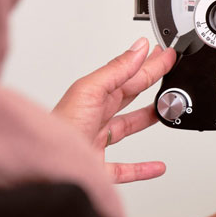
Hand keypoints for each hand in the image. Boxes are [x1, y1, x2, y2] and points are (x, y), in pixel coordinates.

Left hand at [52, 38, 176, 183]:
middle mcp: (94, 116)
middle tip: (168, 68)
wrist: (47, 167)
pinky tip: (157, 166)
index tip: (166, 54)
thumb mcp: (90, 91)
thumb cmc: (60, 129)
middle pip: (128, 95)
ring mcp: (97, 141)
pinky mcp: (100, 168)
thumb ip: (117, 70)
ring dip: (147, 117)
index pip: (128, 74)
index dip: (149, 63)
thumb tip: (138, 48)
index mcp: (92, 95)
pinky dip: (144, 168)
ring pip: (127, 126)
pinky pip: (126, 168)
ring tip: (164, 109)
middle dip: (148, 80)